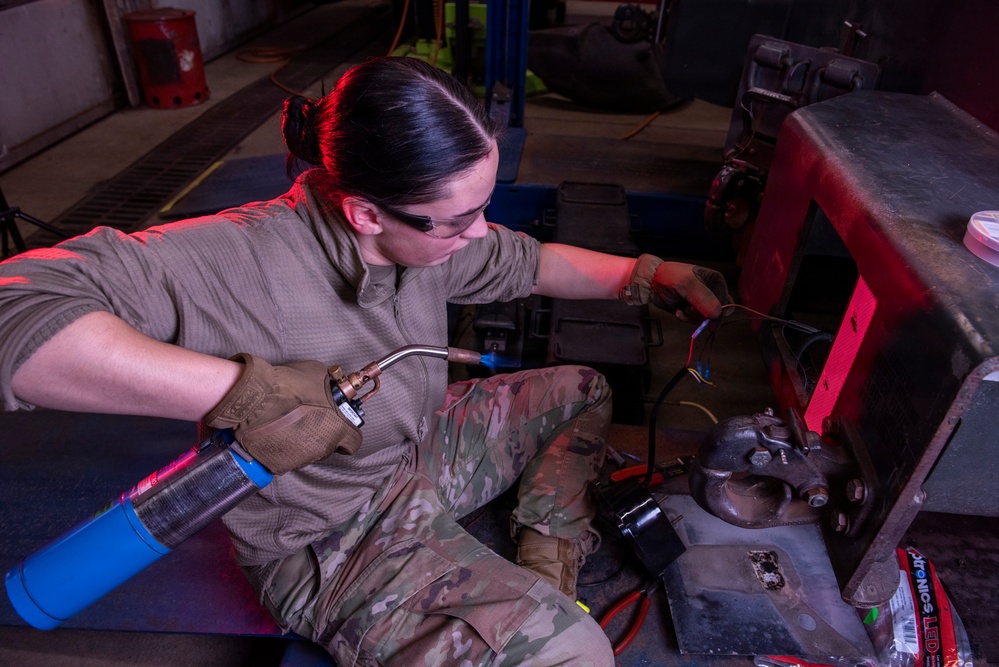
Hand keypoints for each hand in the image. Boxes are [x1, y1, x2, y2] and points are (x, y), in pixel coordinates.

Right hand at [203, 354, 360, 473]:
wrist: (253, 399)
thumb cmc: (287, 385)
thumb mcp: (318, 375)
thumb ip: (329, 388)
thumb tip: (330, 387)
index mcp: (337, 429)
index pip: (353, 442)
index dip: (347, 434)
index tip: (340, 426)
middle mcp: (322, 448)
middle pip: (329, 446)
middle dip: (322, 434)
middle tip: (309, 420)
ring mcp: (300, 459)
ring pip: (308, 453)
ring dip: (303, 442)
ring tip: (289, 425)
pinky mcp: (279, 465)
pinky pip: (288, 458)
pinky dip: (285, 449)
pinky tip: (277, 434)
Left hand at [652, 262, 729, 320]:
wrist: (652, 281)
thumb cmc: (670, 277)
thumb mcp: (688, 285)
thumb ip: (704, 299)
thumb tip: (717, 315)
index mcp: (716, 281)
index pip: (726, 303)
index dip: (716, 313)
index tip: (705, 317)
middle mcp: (712, 292)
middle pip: (717, 313)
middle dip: (703, 315)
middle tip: (690, 309)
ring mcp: (701, 302)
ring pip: (705, 319)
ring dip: (692, 317)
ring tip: (682, 308)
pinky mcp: (692, 310)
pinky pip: (694, 321)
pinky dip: (685, 318)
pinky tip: (678, 311)